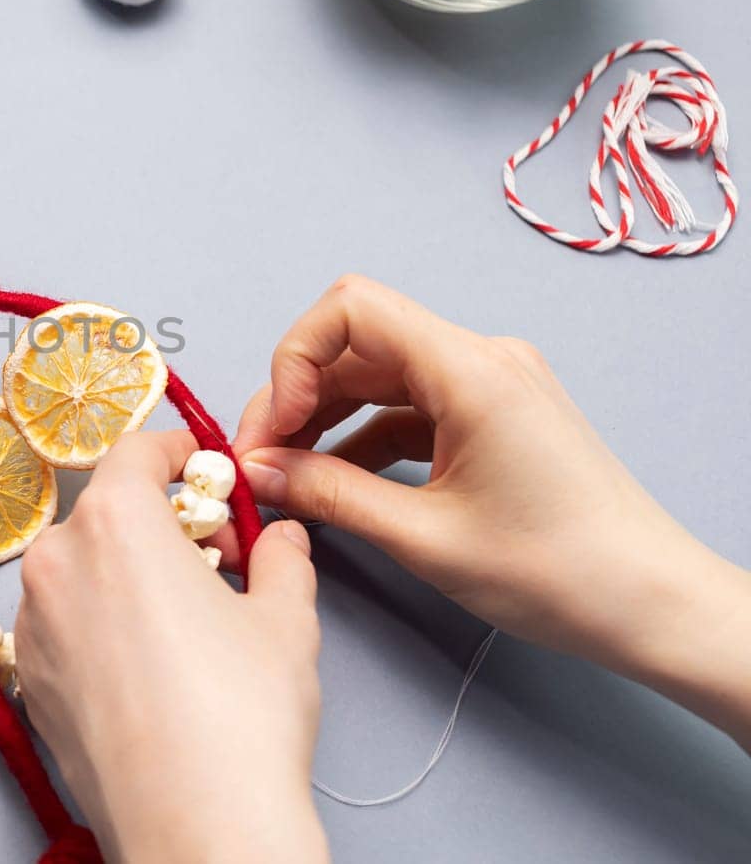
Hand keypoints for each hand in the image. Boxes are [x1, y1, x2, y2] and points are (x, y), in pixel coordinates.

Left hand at [16, 431, 328, 863]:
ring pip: (78, 570)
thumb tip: (281, 536)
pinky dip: (97, 623)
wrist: (195, 824)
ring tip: (183, 619)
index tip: (202, 466)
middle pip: (105, 512)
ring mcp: (31, 624)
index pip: (136, 451)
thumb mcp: (284, 618)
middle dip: (159, 522)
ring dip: (123, 574)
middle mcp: (56, 562)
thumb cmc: (241, 715)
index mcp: (115, 522)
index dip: (177, 451)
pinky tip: (147, 666)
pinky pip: (61, 624)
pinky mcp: (26, 680)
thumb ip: (280, 557)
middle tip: (215, 558)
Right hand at [232, 275, 750, 749]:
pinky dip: (361, 435)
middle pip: (357, 342)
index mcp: (471, 371)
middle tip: (260, 461)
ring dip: (323, 416)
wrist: (653, 604)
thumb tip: (260, 472)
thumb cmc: (563, 572)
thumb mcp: (425, 539)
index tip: (275, 427)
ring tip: (287, 473)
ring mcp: (489, 384)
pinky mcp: (491, 415)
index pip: (352, 309)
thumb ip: (330, 495)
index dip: (295, 358)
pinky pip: (406, 404)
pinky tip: (334, 480)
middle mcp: (481, 359)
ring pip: (377, 374)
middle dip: (296, 395)